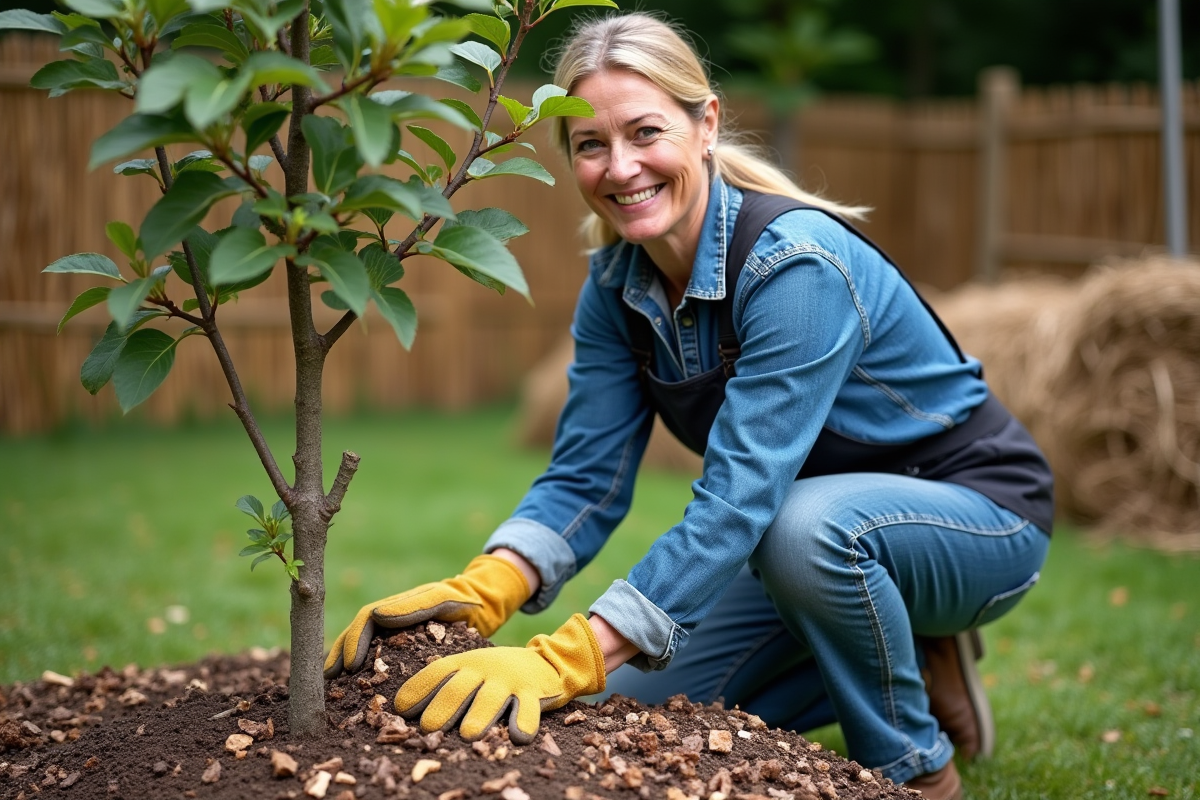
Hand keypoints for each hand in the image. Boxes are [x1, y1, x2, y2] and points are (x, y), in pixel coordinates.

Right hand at [324, 554, 529, 677]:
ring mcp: (395, 634)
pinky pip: (380, 660)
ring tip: (333, 687)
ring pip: (363, 648)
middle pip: (356, 635)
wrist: (483, 605)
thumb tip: (377, 614)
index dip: (353, 641)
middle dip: (340, 655)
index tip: (350, 665)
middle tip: (327, 680)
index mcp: (394, 606)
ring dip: (345, 664)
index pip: (364, 621)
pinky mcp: (404, 650)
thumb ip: (413, 605)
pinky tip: (358, 691)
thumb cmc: (463, 600)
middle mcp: (389, 619)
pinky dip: (366, 673)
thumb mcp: (441, 599)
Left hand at [394, 613, 604, 743]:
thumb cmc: (495, 675)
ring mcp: (509, 681)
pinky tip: (518, 736)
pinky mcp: (534, 693)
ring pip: (492, 698)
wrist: (546, 662)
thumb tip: (403, 711)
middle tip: (429, 729)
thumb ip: (445, 686)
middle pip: (460, 687)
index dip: (419, 688)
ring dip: (480, 715)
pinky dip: (524, 721)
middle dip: (444, 707)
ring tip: (468, 734)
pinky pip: (529, 708)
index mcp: (466, 662)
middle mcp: (485, 669)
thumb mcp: (471, 671)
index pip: (438, 672)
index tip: (401, 709)